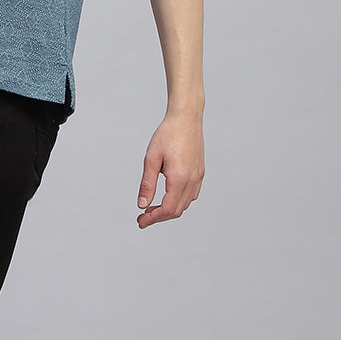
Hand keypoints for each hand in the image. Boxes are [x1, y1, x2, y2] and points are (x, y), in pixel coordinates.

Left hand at [136, 111, 204, 228]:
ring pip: (185, 204)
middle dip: (159, 216)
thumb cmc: (167, 134)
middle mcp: (192, 180)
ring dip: (169, 209)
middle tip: (142, 216)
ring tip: (152, 207)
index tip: (140, 222)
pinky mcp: (200, 172)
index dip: (153, 219)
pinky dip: (179, 201)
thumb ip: (147, 184)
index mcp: (179, 178)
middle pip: (177, 210)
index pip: (167, 209)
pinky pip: (191, 194)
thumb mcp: (151, 159)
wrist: (186, 117)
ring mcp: (198, 176)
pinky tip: (167, 196)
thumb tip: (142, 205)